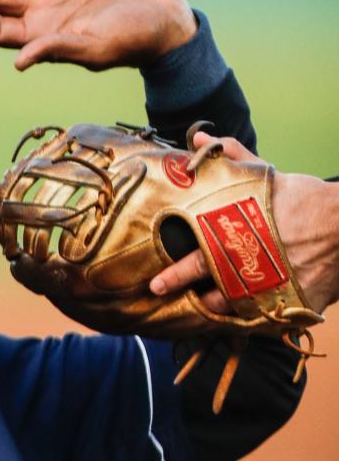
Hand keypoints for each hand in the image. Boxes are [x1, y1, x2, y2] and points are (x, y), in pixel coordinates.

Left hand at [150, 133, 338, 314]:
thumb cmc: (305, 199)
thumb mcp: (266, 178)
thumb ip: (231, 159)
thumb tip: (200, 140)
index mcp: (237, 241)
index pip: (197, 262)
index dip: (175, 275)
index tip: (155, 285)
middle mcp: (250, 271)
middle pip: (212, 296)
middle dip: (191, 300)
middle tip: (175, 303)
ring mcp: (272, 292)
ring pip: (236, 312)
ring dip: (219, 311)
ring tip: (206, 308)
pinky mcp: (293, 307)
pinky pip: (264, 320)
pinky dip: (250, 319)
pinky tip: (241, 315)